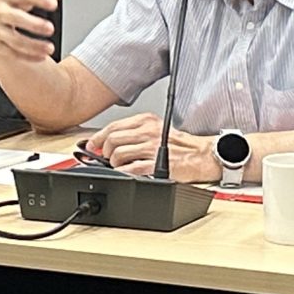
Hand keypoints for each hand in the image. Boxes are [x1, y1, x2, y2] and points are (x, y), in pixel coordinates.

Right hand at [0, 0, 66, 68]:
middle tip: (50, 28)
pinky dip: (28, 56)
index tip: (53, 3)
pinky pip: (12, 53)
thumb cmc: (5, 4)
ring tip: (50, 48)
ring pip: (14, 39)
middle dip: (33, 24)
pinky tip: (41, 56)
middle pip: (15, 18)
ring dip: (33, 45)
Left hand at [90, 111, 218, 182]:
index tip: (92, 145)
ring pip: (118, 154)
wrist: (201, 156)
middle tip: (107, 159)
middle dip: (105, 152)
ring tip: (119, 167)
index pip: (113, 126)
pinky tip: (126, 173)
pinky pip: (131, 169)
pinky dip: (123, 172)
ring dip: (114, 164)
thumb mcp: (156, 129)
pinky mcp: (157, 165)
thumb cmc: (180, 145)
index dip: (98, 137)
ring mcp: (152, 148)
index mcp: (147, 121)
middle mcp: (148, 132)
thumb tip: (108, 142)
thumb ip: (134, 132)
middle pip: (113, 140)